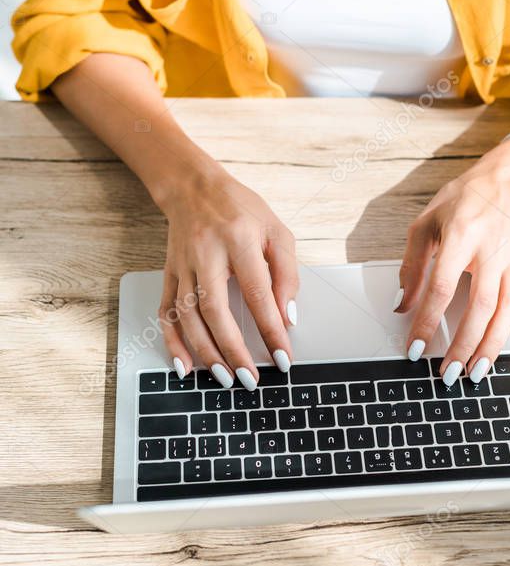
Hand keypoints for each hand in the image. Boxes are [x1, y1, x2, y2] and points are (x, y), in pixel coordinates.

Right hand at [157, 162, 298, 388]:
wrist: (194, 187)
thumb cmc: (241, 209)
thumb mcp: (277, 231)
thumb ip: (286, 272)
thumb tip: (287, 316)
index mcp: (239, 241)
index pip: (257, 293)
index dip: (271, 329)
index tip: (283, 356)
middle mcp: (207, 254)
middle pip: (215, 310)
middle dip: (233, 350)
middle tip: (250, 378)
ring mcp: (183, 266)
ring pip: (188, 316)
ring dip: (205, 351)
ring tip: (224, 378)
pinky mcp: (169, 274)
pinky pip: (166, 312)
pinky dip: (172, 342)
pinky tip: (184, 366)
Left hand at [394, 139, 509, 385]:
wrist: (507, 180)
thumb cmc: (463, 201)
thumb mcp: (426, 223)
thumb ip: (412, 264)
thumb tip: (401, 304)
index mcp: (462, 237)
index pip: (442, 287)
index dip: (427, 321)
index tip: (415, 348)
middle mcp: (493, 251)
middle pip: (479, 307)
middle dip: (462, 344)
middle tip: (447, 373)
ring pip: (508, 312)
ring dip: (492, 347)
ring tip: (475, 373)